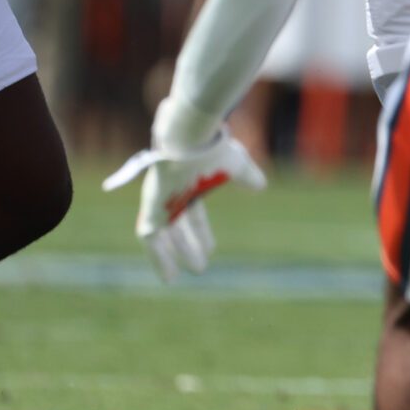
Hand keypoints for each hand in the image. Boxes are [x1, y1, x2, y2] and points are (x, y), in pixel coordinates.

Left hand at [101, 97, 266, 280]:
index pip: (192, 214)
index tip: (211, 250)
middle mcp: (171, 194)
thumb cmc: (212, 146)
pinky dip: (159, 257)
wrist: (190, 133)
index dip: (201, 232)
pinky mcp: (151, 206)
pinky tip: (169, 275)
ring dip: (174, 255)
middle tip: (201, 267)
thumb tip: (260, 186)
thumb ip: (246, 176)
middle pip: (178, 225)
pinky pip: (150, 237)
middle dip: (189, 245)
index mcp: (189, 185)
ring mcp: (159, 200)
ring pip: (162, 234)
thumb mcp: (236, 165)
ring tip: (185, 275)